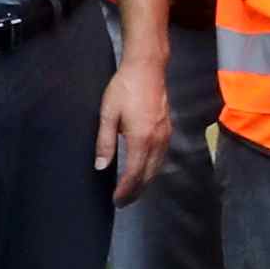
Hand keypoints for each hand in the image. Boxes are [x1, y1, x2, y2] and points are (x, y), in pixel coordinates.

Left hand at [97, 49, 170, 202]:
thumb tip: (101, 166)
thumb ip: (105, 142)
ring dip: (146, 181)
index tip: (116, 200)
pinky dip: (154, 168)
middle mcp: (157, 140)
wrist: (147, 67)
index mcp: (141, 139)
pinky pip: (162, 156)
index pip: (134, 173)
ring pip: (158, 166)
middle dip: (137, 190)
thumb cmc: (124, 88)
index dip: (125, 190)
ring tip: (133, 189)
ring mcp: (165, 134)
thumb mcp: (108, 114)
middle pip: (149, 174)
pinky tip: (146, 168)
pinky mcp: (168, 128)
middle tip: (124, 201)